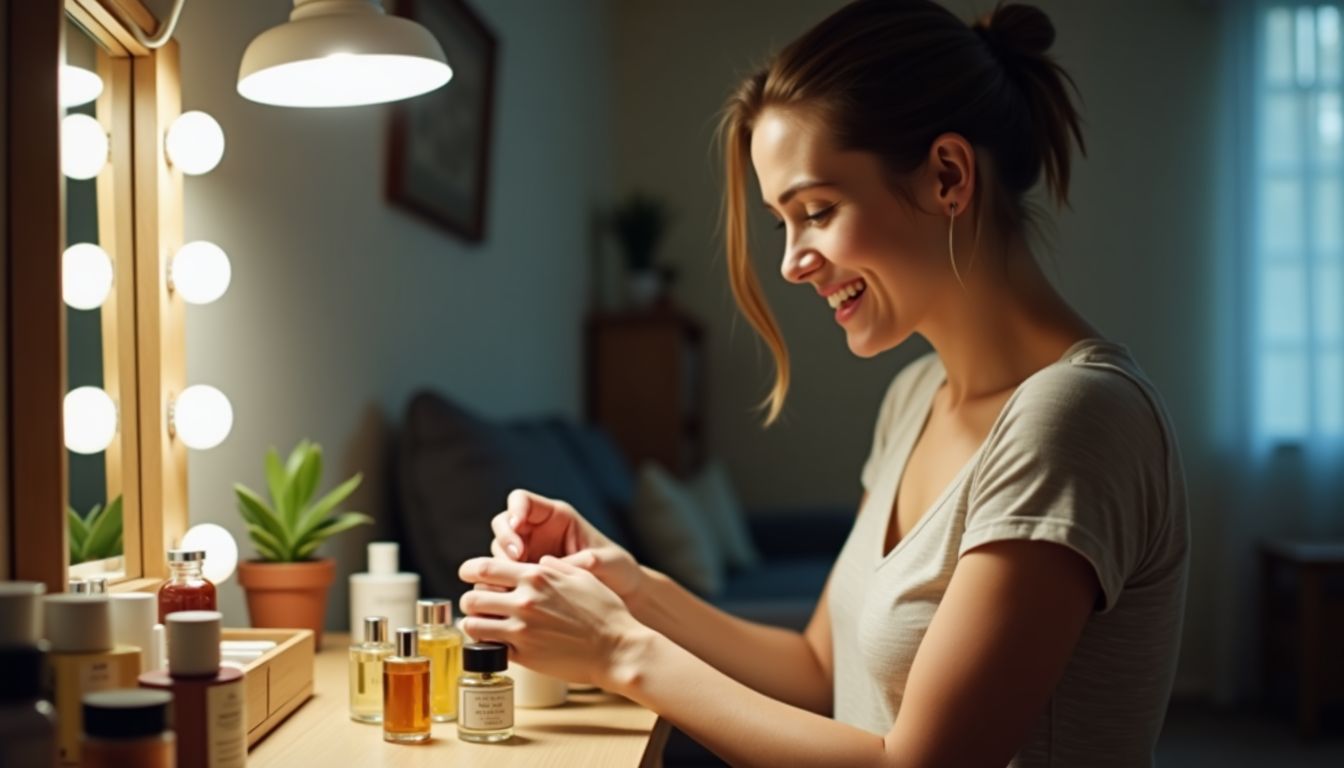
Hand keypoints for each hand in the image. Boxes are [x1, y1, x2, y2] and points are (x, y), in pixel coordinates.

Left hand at [458, 555, 649, 688]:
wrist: (617, 650)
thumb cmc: (605, 612)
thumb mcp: (582, 577)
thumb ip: (556, 566)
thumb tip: (540, 560)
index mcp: (537, 577)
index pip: (484, 568)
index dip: (469, 570)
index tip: (467, 574)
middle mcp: (524, 601)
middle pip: (472, 597)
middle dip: (470, 599)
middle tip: (477, 604)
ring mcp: (522, 630)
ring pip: (473, 624)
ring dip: (474, 623)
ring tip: (483, 625)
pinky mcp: (523, 656)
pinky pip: (490, 648)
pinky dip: (488, 645)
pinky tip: (497, 643)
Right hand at [490, 489, 644, 598]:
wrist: (621, 592)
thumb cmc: (616, 568)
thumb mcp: (604, 561)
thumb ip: (578, 561)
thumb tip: (547, 567)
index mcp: (556, 517)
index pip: (522, 501)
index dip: (515, 509)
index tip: (518, 525)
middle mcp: (537, 532)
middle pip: (503, 524)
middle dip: (504, 538)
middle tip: (517, 557)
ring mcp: (529, 553)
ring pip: (498, 551)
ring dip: (501, 564)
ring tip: (517, 579)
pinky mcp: (525, 576)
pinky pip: (504, 575)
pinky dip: (503, 583)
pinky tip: (514, 594)